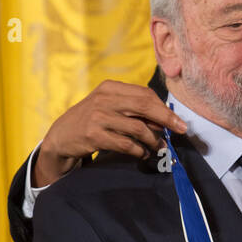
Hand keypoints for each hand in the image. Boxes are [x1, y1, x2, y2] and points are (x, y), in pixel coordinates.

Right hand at [32, 80, 187, 186]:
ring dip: (153, 140)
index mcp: (110, 88)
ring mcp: (98, 117)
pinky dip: (139, 151)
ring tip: (158, 147)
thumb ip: (131, 108)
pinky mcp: (94, 136)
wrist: (61, 136)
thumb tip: (165, 120)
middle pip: (144, 106)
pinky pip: (126, 144)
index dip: (164, 109)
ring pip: (138, 128)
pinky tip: (142, 154)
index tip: (178, 122)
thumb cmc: (91, 120)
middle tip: (180, 131)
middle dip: (166, 120)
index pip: (144, 94)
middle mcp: (104, 99)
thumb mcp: (108, 105)